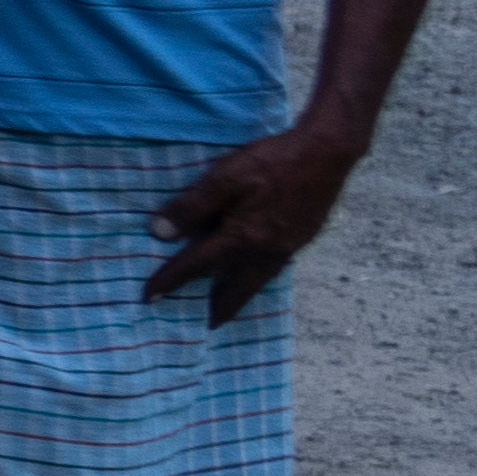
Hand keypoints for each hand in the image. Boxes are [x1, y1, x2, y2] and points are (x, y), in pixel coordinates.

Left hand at [142, 121, 358, 325]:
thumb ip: (192, 206)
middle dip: (221, 307)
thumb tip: (159, 234)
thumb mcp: (224, 178)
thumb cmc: (272, 162)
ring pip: (260, 280)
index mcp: (243, 237)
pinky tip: (257, 273)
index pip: (197, 265)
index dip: (171, 280)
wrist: (327, 151)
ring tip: (230, 306)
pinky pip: (276, 268)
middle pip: (238, 287)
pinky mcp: (304, 237)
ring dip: (243, 295)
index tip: (150, 297)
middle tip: (208, 324)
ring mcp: (290, 246)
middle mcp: (267, 250)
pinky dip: (261, 278)